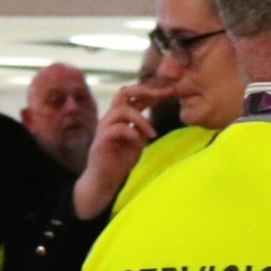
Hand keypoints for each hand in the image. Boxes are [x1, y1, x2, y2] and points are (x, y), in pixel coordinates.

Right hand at [73, 83, 165, 217]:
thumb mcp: (138, 142)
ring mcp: (104, 127)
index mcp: (121, 116)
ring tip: (152, 134)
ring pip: (121, 110)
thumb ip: (144, 129)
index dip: (152, 91)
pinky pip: (117, 128)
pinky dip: (132, 132)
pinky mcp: (101, 140)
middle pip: (124, 92)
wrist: (105, 179)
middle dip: (144, 90)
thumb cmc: (120, 161)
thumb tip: (152, 120)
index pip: (136, 96)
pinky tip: (141, 141)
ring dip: (141, 120)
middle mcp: (111, 117)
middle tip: (162, 94)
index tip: (170, 90)